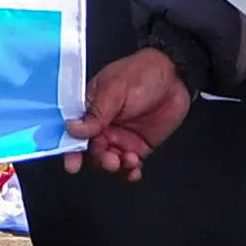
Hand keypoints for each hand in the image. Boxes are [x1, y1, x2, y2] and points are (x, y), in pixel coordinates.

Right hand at [65, 47, 192, 177]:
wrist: (175, 76)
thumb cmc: (142, 73)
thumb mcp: (115, 90)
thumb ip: (96, 113)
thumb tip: (72, 128)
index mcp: (91, 109)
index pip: (74, 132)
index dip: (70, 149)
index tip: (73, 163)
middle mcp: (102, 126)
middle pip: (90, 151)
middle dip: (98, 159)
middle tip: (109, 159)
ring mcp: (120, 137)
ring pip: (108, 161)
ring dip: (114, 166)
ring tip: (126, 160)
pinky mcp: (138, 146)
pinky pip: (129, 165)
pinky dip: (129, 172)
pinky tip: (134, 170)